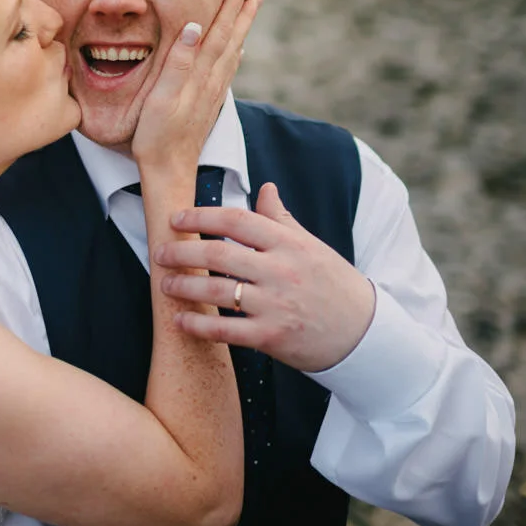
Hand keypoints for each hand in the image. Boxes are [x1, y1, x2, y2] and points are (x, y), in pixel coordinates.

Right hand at [130, 0, 260, 172]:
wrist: (169, 172)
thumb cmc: (157, 137)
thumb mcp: (161, 98)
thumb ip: (178, 62)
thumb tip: (195, 27)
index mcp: (200, 74)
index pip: (219, 30)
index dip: (229, 3)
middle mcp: (212, 80)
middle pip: (232, 36)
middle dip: (242, 7)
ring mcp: (213, 91)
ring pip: (234, 48)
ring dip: (242, 24)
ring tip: (251, 3)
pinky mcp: (209, 101)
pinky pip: (228, 66)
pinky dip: (236, 49)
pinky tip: (238, 47)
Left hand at [155, 183, 375, 372]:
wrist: (364, 335)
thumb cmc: (334, 285)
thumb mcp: (311, 246)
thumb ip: (282, 220)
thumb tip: (266, 188)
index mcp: (289, 243)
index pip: (236, 220)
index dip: (201, 216)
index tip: (176, 219)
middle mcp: (280, 270)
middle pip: (218, 253)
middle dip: (182, 252)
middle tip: (160, 253)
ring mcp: (276, 305)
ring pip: (216, 291)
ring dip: (183, 287)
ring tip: (165, 284)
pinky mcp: (271, 337)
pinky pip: (225, 330)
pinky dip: (198, 326)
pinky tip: (180, 321)